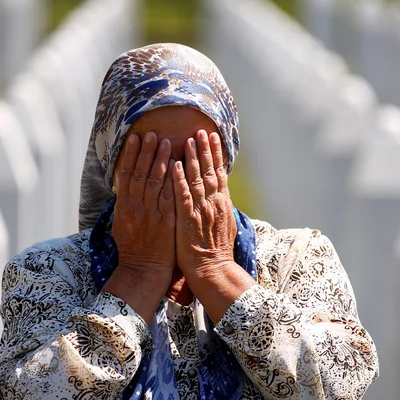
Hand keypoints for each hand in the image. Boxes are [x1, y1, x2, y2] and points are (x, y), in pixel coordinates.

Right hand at [104, 132, 175, 322]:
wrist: (144, 271)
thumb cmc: (134, 248)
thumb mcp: (123, 224)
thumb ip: (126, 204)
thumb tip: (126, 186)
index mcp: (124, 206)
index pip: (126, 174)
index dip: (131, 155)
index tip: (135, 138)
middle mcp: (136, 207)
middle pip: (140, 173)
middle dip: (147, 152)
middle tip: (152, 133)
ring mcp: (151, 213)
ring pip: (154, 181)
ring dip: (161, 160)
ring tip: (166, 142)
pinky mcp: (166, 221)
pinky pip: (170, 196)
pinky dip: (173, 180)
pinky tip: (178, 166)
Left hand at [173, 130, 236, 279]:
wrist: (213, 269)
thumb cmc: (216, 251)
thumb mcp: (223, 225)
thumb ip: (220, 208)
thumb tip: (221, 195)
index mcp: (221, 203)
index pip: (219, 173)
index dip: (216, 154)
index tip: (213, 137)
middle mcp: (213, 203)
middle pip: (209, 171)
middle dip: (205, 149)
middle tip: (201, 130)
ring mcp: (201, 210)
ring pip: (196, 179)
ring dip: (193, 158)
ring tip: (189, 140)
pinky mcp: (188, 220)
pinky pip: (182, 196)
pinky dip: (179, 180)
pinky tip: (176, 166)